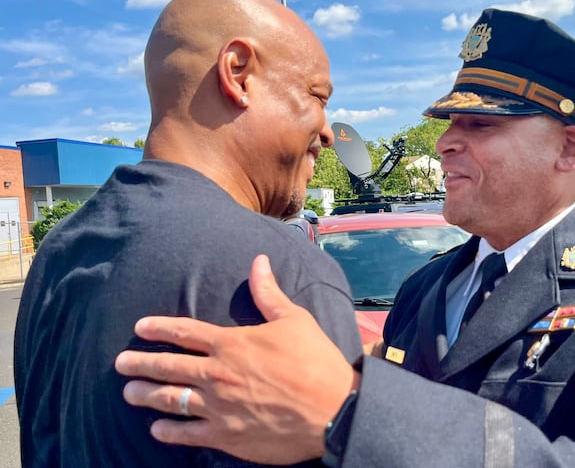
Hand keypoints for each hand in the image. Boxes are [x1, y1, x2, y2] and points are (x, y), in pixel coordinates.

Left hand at [115, 255, 359, 463]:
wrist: (333, 409)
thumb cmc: (315, 361)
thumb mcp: (295, 320)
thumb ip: (269, 293)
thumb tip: (258, 261)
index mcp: (231, 343)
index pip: (184, 332)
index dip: (159, 328)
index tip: (140, 327)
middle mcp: (217, 374)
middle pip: (167, 366)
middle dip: (140, 363)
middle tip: (119, 363)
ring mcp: (218, 407)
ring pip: (169, 399)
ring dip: (145, 395)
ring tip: (128, 393)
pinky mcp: (225, 435)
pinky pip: (186, 433)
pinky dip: (168, 431)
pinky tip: (157, 429)